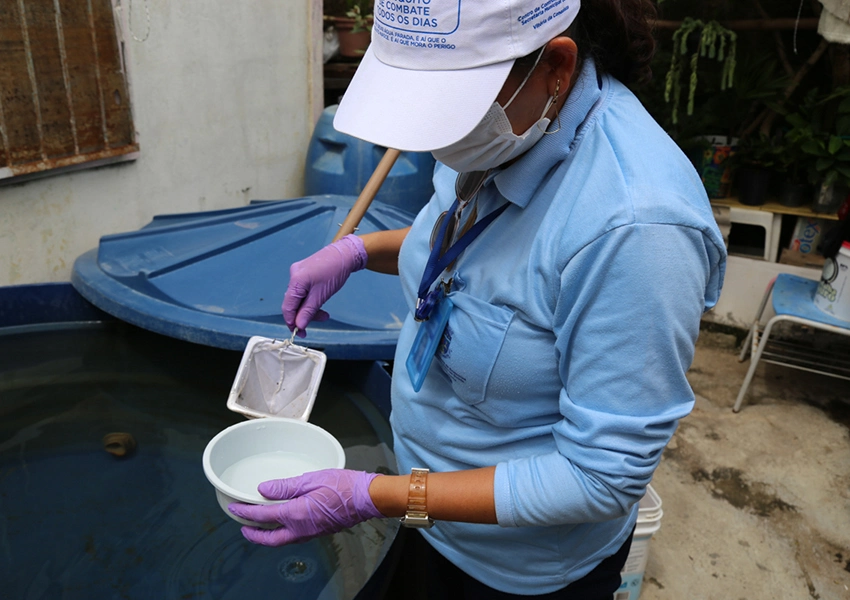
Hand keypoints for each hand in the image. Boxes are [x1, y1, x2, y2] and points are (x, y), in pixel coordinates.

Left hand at [228, 469, 384, 545]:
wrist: (367, 498)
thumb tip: (264, 490)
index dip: (245, 512)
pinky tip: (284, 524)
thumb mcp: (312, 479)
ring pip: (282, 540)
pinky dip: (283, 532)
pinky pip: (295, 536)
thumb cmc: (345, 486)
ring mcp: (311, 532)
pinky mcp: (319, 531)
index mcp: (297, 514)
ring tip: (259, 527)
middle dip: (253, 534)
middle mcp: (301, 529)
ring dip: (267, 535)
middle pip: (270, 538)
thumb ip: (286, 486)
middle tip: (243, 527)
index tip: (235, 508)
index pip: (264, 516)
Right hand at [282, 235, 367, 337]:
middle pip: (293, 303)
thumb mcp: (321, 295)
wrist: (345, 253)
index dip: (292, 322)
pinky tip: (321, 302)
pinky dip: (311, 299)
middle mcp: (293, 276)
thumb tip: (299, 326)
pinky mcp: (305, 272)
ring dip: (310, 308)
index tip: (300, 333)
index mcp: (295, 281)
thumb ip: (308, 311)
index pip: (287, 307)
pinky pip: (304, 291)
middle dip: (305, 315)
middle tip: (321, 320)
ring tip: (325, 314)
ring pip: (300, 298)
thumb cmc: (334, 272)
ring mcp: (298, 273)